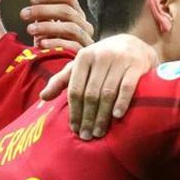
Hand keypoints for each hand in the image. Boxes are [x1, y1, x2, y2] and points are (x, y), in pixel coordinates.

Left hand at [20, 0, 93, 51]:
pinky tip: (40, 43)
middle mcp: (85, 26)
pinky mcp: (82, 56)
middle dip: (43, 10)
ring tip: (29, 29)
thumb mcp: (45, 26)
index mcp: (76, 15)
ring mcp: (85, 41)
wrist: (60, 72)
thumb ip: (43, 8)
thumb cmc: (51, 46)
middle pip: (68, 11)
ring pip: (70, 27)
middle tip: (23, 14)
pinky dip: (55, 42)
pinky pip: (72, 46)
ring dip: (47, 26)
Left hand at [39, 34, 158, 138]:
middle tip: (86, 136)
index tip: (74, 129)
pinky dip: (121, 102)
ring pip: (107, 93)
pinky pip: (127, 87)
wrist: (133, 43)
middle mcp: (100, 56)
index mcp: (83, 57)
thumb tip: (42, 97)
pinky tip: (116, 116)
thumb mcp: (80, 65)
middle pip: (90, 94)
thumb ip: (61, 80)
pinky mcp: (136, 65)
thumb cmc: (101, 60)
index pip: (75, 89)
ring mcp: (119, 60)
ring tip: (99, 132)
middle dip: (87, 117)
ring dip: (102, 116)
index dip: (73, 111)